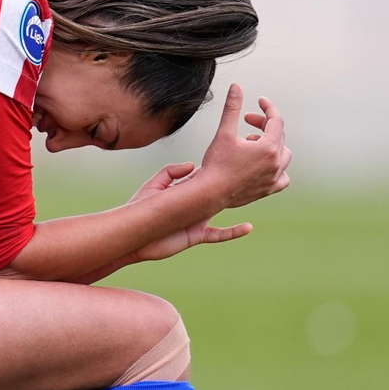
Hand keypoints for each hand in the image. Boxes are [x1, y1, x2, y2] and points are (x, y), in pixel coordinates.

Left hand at [126, 160, 252, 261]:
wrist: (133, 235)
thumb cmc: (139, 208)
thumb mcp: (154, 185)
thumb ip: (170, 172)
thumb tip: (192, 165)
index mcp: (185, 190)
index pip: (204, 176)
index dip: (215, 166)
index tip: (231, 154)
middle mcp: (194, 205)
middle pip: (216, 191)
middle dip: (232, 182)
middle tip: (252, 171)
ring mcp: (197, 220)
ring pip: (221, 210)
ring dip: (235, 204)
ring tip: (255, 194)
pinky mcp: (197, 234)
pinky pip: (219, 234)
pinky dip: (234, 232)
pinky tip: (248, 227)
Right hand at [195, 84, 290, 209]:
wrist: (209, 194)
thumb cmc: (216, 165)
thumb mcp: (224, 132)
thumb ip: (232, 108)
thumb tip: (236, 87)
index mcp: (269, 147)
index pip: (276, 120)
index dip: (268, 107)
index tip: (260, 101)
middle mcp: (275, 163)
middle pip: (278, 135)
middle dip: (263, 125)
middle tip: (247, 121)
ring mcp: (273, 178)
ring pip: (283, 155)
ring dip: (271, 145)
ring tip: (252, 143)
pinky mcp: (268, 189)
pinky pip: (283, 177)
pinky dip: (277, 169)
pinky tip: (264, 165)